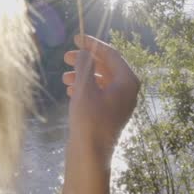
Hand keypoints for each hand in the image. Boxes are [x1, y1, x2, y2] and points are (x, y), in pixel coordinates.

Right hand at [62, 35, 139, 156]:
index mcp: (128, 81)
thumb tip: (83, 52)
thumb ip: (84, 65)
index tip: (76, 38)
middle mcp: (128, 90)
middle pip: (107, 66)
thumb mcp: (85, 88)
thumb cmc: (89, 120)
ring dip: (82, 75)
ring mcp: (120, 103)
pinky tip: (70, 91)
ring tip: (64, 78)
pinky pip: (99, 93)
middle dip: (86, 60)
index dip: (93, 44)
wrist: (91, 156)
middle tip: (66, 57)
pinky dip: (85, 88)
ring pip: (101, 80)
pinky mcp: (111, 113)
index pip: (111, 54)